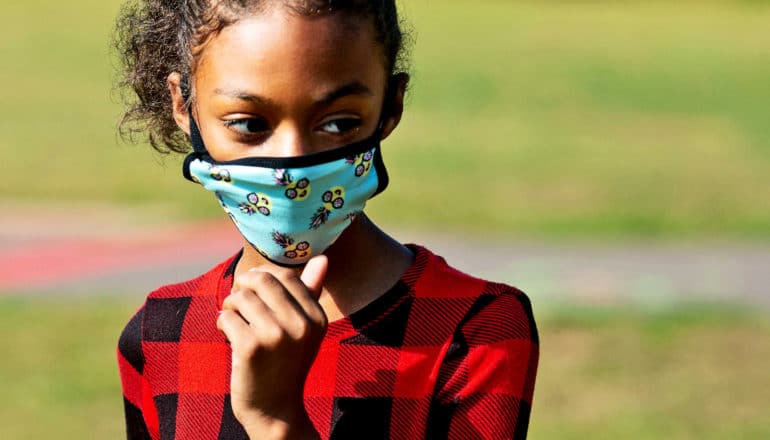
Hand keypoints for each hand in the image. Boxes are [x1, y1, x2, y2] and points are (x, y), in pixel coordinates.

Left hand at [217, 255, 327, 438]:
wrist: (275, 409)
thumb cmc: (287, 363)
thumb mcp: (305, 329)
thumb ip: (311, 292)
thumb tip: (323, 258)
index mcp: (317, 318)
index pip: (287, 276)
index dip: (264, 277)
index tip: (254, 290)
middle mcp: (301, 325)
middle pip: (263, 280)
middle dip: (244, 285)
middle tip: (238, 300)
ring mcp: (276, 336)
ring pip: (242, 298)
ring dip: (231, 306)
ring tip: (233, 319)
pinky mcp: (251, 348)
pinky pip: (227, 317)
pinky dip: (222, 323)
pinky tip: (228, 335)